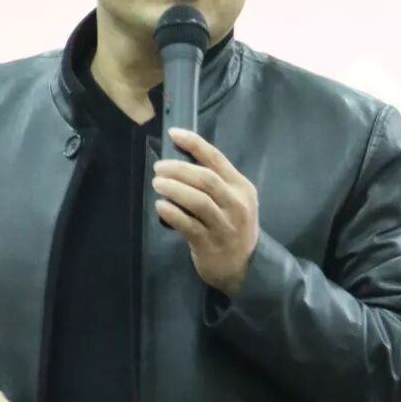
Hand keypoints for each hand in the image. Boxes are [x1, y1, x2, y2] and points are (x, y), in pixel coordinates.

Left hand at [152, 127, 258, 297]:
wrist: (244, 267)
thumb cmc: (232, 227)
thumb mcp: (232, 200)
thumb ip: (214, 181)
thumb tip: (179, 158)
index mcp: (241, 188)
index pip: (217, 159)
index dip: (194, 144)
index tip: (174, 134)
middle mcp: (236, 204)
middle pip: (206, 179)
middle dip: (179, 169)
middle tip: (159, 167)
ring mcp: (224, 226)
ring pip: (199, 201)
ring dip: (174, 189)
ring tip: (157, 183)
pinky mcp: (210, 244)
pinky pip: (190, 225)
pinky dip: (173, 214)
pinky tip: (161, 206)